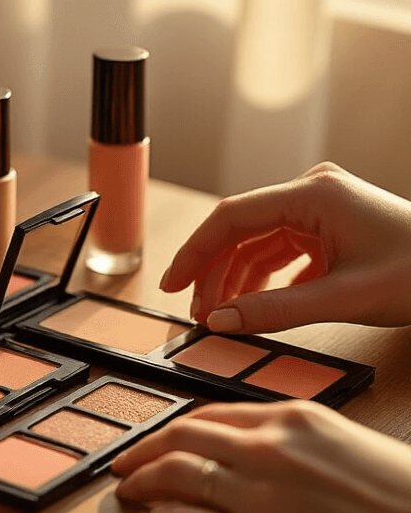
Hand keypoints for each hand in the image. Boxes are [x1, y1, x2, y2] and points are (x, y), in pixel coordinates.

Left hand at [112, 401, 410, 512]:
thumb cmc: (403, 501)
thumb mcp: (348, 447)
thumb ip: (301, 444)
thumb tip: (266, 456)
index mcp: (295, 418)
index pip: (215, 414)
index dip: (178, 428)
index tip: (162, 438)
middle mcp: (268, 449)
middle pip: (183, 436)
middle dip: (146, 449)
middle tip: (127, 462)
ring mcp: (257, 496)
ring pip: (175, 476)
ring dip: (142, 483)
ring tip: (129, 492)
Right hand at [159, 162, 410, 333]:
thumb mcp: (343, 299)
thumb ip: (275, 310)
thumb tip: (220, 321)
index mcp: (314, 194)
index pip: (233, 217)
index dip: (196, 252)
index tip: (170, 286)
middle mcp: (314, 190)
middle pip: (242, 228)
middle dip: (215, 272)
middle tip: (197, 315)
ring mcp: (323, 207)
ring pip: (261, 241)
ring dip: (238, 277)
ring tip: (220, 316)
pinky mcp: (333, 225)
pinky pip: (285, 249)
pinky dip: (266, 277)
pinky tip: (257, 306)